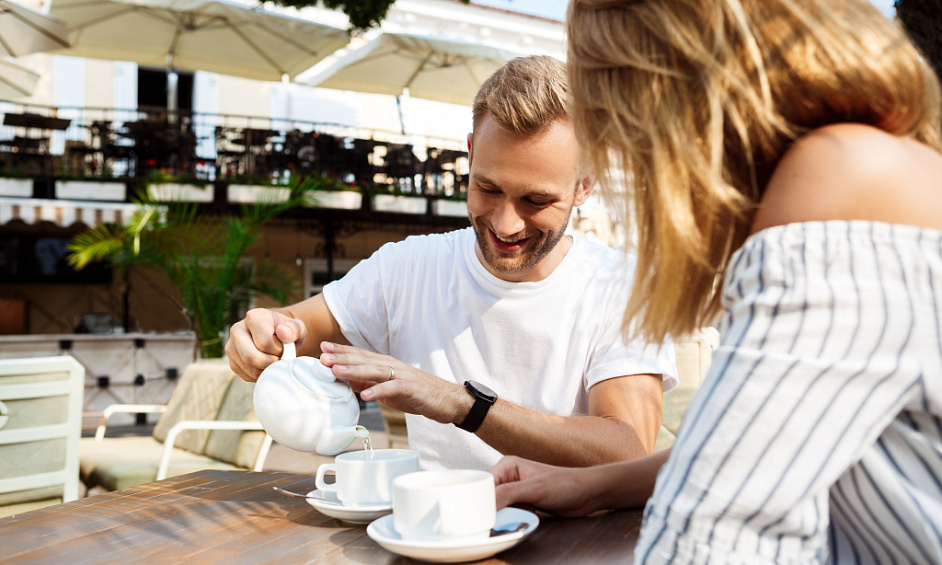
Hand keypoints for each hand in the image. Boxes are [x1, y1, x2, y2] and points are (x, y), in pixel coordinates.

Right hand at [226, 308, 306, 381]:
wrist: (277, 336)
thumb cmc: (287, 331)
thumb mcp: (297, 327)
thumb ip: (294, 328)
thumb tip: (283, 332)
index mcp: (254, 317)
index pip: (264, 343)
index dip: (279, 349)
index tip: (284, 346)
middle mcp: (237, 329)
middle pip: (250, 357)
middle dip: (270, 363)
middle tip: (280, 357)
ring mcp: (231, 347)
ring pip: (250, 369)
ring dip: (267, 370)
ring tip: (274, 359)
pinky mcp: (232, 362)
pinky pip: (247, 376)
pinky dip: (261, 375)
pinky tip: (266, 365)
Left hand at [318, 341, 468, 423]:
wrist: (449, 400)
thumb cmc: (419, 394)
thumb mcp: (390, 389)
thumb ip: (372, 383)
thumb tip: (350, 382)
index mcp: (387, 365)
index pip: (361, 355)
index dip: (342, 351)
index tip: (323, 348)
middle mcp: (393, 366)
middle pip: (364, 359)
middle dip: (342, 357)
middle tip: (322, 356)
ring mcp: (403, 376)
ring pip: (375, 371)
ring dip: (354, 370)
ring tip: (336, 371)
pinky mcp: (412, 389)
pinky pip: (393, 389)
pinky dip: (378, 391)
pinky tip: (365, 395)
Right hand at [490, 456, 600, 516]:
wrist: (587, 494)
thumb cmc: (567, 483)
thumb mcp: (535, 489)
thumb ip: (508, 494)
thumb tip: (486, 504)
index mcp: (507, 465)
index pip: (484, 484)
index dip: (481, 500)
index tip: (482, 515)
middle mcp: (508, 477)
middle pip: (488, 497)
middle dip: (492, 510)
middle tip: (497, 519)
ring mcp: (515, 491)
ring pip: (497, 507)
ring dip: (502, 516)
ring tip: (511, 519)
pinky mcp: (522, 503)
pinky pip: (508, 514)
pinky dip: (510, 520)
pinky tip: (518, 521)